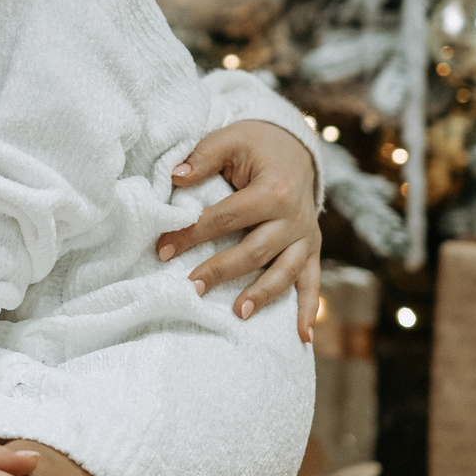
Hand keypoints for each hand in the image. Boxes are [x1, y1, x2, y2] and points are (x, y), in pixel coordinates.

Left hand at [159, 119, 323, 340]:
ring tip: (238, 312)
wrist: (294, 147)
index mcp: (275, 189)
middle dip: (221, 270)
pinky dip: (309, 310)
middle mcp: (295, 216)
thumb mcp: (230, 139)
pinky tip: (301, 337)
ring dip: (262, 294)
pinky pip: (313, 282)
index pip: (227, 216)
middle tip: (190, 286)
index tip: (163, 249)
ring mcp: (307, 236)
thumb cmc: (256, 145)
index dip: (193, 232)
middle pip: (255, 249)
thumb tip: (175, 177)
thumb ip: (203, 157)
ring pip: (284, 271)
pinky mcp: (313, 249)